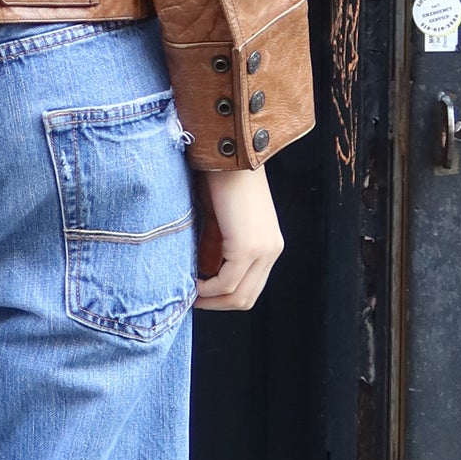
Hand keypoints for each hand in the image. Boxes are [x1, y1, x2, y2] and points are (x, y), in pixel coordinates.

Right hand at [192, 164, 281, 310]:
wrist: (226, 155)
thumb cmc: (219, 180)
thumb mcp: (220, 222)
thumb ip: (217, 248)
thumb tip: (201, 275)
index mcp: (269, 245)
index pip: (251, 287)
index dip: (223, 297)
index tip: (198, 292)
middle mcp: (271, 251)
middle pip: (246, 298)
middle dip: (216, 304)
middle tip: (191, 298)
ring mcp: (262, 251)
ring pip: (238, 296)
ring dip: (210, 300)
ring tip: (189, 292)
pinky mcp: (247, 248)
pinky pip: (227, 283)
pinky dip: (207, 289)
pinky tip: (192, 282)